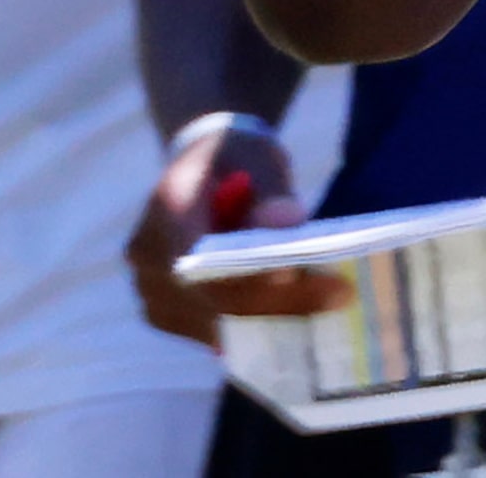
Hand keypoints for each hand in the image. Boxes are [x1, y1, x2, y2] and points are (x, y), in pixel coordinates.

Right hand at [125, 119, 347, 350]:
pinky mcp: (165, 309)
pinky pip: (208, 331)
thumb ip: (272, 187)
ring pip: (211, 324)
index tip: (300, 275)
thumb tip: (287, 222)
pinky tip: (296, 313)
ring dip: (269, 319)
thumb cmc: (235, 156)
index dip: (248, 278)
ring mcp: (150, 287)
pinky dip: (251, 325)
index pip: (203, 262)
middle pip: (211, 300)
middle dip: (276, 303)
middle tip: (338, 295)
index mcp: (167, 209)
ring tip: (326, 302)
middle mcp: (147, 255)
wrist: (203, 166)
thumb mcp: (258, 154)